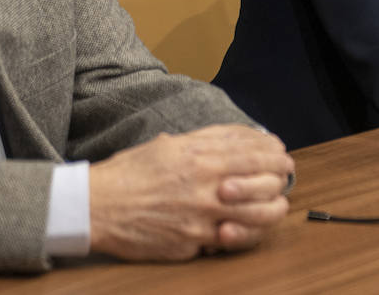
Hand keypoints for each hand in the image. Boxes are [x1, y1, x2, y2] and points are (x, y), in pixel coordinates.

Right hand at [88, 124, 293, 260]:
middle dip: (280, 181)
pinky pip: (232, 241)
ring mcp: (201, 218)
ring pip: (258, 217)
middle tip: (283, 180)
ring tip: (275, 206)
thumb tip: (240, 136)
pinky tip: (247, 226)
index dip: (276, 156)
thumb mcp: (169, 144)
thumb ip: (206, 140)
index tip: (283, 156)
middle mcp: (205, 187)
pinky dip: (245, 233)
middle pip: (265, 184)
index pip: (256, 154)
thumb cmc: (130, 173)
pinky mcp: (193, 243)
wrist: (96, 207)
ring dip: (272, 210)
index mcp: (199, 157)